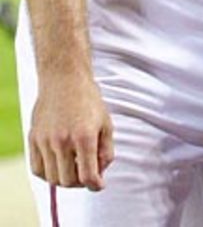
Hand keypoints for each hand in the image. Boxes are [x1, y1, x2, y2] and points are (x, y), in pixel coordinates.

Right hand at [26, 72, 113, 190]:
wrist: (64, 81)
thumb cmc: (89, 101)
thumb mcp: (106, 124)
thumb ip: (106, 151)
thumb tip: (100, 174)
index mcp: (84, 137)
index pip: (87, 176)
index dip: (95, 185)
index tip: (99, 185)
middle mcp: (62, 141)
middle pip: (68, 181)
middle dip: (81, 183)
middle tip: (87, 175)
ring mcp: (45, 141)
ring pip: (52, 178)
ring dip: (64, 180)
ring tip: (74, 168)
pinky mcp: (33, 139)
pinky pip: (37, 169)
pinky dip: (48, 174)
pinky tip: (59, 165)